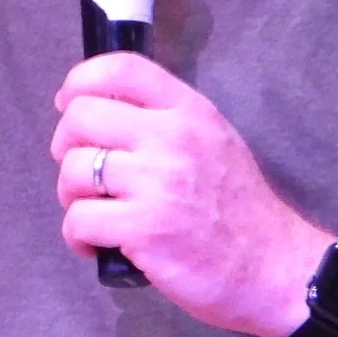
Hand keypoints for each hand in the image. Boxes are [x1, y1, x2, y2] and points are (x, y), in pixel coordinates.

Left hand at [50, 51, 326, 336]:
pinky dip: (78, 236)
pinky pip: (78, 220)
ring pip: (73, 170)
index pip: (121, 68)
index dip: (79, 82)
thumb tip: (101, 112)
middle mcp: (172, 138)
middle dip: (65, 145)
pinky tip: (97, 244)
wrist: (272, 268)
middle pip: (81, 116)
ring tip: (94, 212)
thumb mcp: (213, 141)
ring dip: (71, 196)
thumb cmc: (239, 208)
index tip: (69, 106)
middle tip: (82, 172)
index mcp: (188, 111)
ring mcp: (157, 183)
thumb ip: (165, 121)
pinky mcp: (144, 229)